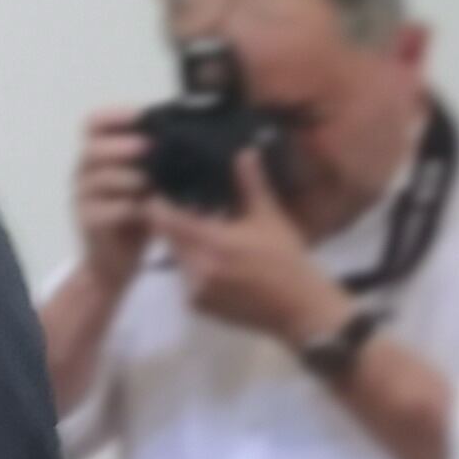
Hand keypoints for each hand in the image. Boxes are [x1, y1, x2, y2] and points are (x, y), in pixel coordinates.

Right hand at [73, 110, 152, 288]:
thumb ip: (161, 162)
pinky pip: (106, 209)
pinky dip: (131, 207)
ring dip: (131, 178)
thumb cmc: (139, 216)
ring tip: (155, 183)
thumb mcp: (153, 183)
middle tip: (150, 148)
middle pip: (92, 148)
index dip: (116, 115)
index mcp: (100, 156)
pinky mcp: (87, 221)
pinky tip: (152, 209)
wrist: (116, 262)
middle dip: (123, 146)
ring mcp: (82, 197)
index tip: (143, 116)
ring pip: (99, 178)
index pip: (94, 123)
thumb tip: (196, 136)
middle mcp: (84, 172)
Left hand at [152, 152, 356, 350]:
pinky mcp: (196, 306)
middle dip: (173, 224)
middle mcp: (196, 268)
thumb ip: (251, 185)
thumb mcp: (270, 218)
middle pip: (167, 238)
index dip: (158, 204)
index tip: (161, 191)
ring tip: (204, 232)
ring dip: (184, 245)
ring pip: (175, 258)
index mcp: (212, 243)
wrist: (299, 308)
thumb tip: (245, 151)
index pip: (165, 219)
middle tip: (186, 209)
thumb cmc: (287, 259)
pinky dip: (192, 267)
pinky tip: (213, 259)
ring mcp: (194, 290)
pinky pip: (184, 279)